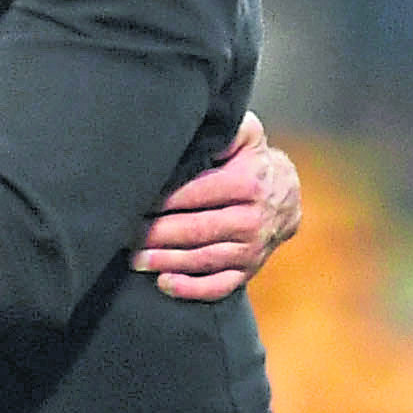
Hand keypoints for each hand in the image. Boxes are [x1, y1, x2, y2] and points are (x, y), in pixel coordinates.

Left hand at [130, 111, 300, 299]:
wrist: (288, 196)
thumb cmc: (254, 162)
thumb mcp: (248, 135)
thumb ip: (227, 128)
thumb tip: (203, 123)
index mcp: (249, 184)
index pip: (197, 194)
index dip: (163, 200)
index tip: (134, 201)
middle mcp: (252, 219)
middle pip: (195, 230)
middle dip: (156, 234)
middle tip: (124, 234)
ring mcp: (252, 250)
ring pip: (203, 259)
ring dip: (166, 261)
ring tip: (134, 258)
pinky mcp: (248, 271)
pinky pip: (219, 286)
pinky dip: (191, 289)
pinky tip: (163, 283)